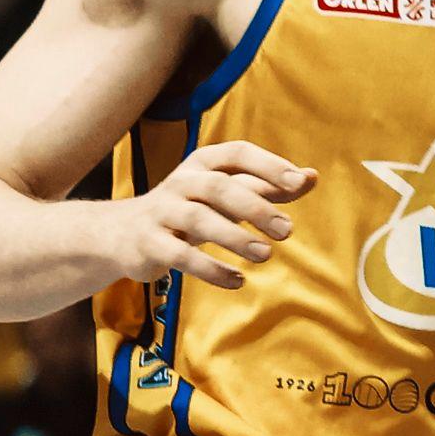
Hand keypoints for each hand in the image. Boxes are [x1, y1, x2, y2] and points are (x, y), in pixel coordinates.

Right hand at [104, 141, 315, 290]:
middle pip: (219, 186)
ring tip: (265, 255)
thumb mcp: (226, 194)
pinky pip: (180, 255)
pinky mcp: (148, 243)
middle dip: (256, 207)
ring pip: (198, 218)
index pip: (238, 154)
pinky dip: (210, 269)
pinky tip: (237, 281)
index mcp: (202, 163)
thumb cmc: (190, 209)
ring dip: (235, 237)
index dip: (269, 164)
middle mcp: (180, 182)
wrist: (122, 235)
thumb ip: (267, 186)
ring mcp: (161, 211)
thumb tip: (312, 177)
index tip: (300, 182)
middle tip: (287, 231)